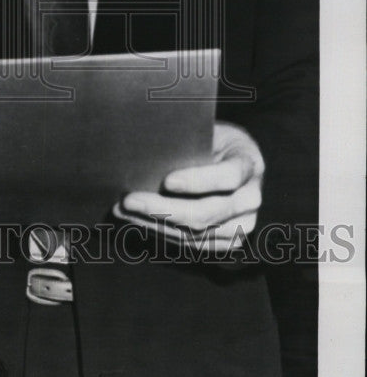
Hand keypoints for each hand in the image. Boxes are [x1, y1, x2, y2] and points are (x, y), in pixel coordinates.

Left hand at [113, 122, 264, 250]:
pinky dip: (162, 233)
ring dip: (154, 224)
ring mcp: (243, 225)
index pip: (228, 177)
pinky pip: (192, 245)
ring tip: (124, 211)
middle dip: (162, 209)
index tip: (166, 181)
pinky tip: (138, 221)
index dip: (198, 181)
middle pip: (206, 213)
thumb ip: (190, 144)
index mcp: (251, 164)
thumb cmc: (215, 141)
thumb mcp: (210, 132)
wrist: (235, 161)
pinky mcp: (229, 242)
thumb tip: (149, 153)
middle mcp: (251, 199)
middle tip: (129, 200)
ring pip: (196, 233)